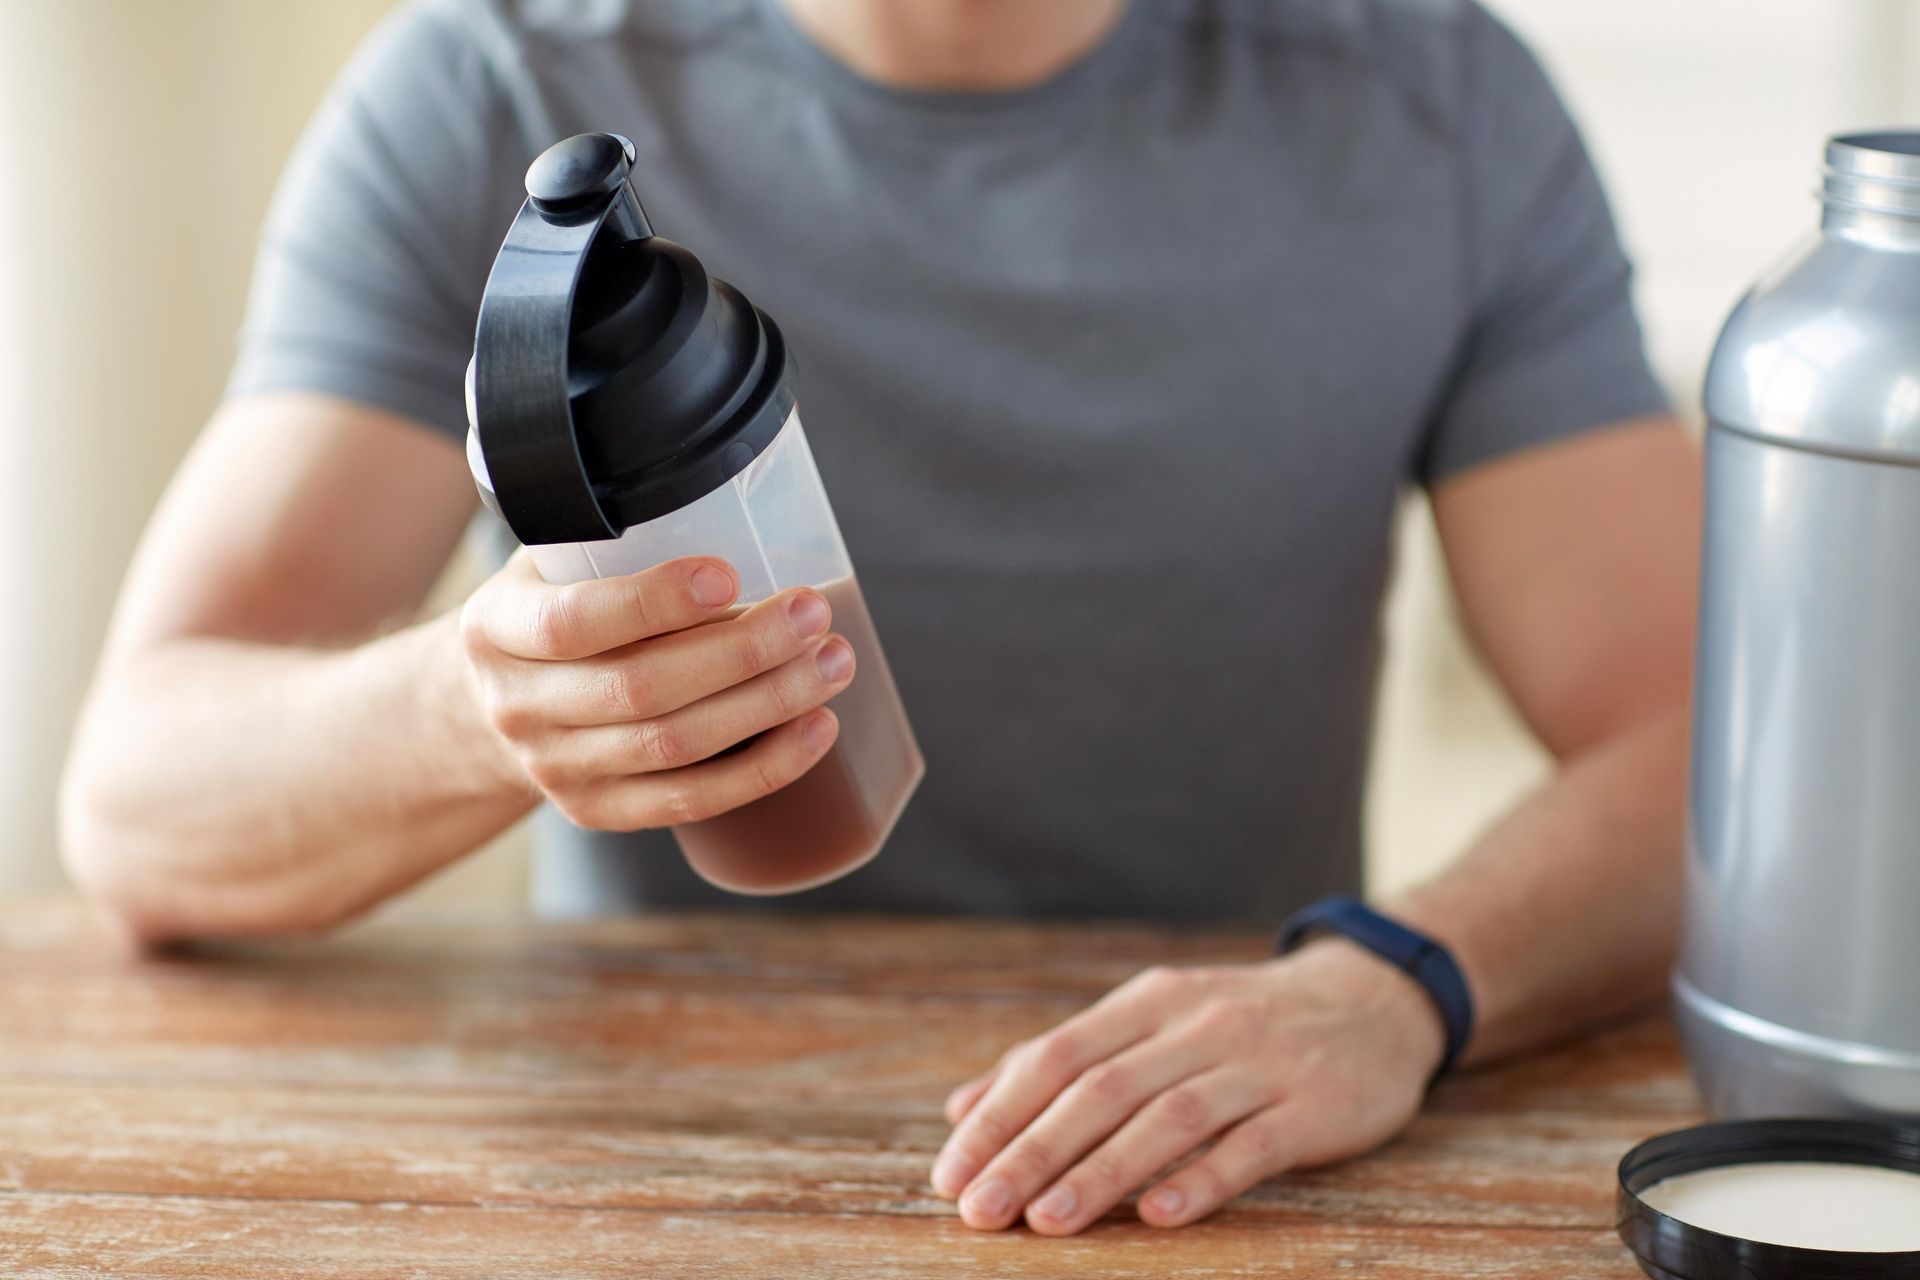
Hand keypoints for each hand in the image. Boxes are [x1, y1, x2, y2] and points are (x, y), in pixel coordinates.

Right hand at [458, 552, 854, 828]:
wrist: (486, 708)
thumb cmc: (549, 612)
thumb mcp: (547, 564)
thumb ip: (610, 539)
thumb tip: (735, 498)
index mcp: (497, 627)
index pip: (575, 621)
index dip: (654, 601)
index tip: (731, 574)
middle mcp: (518, 705)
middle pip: (640, 689)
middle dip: (742, 652)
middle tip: (813, 613)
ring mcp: (555, 768)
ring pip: (674, 747)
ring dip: (768, 705)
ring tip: (832, 664)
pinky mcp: (597, 811)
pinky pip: (690, 801)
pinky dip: (763, 768)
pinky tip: (815, 731)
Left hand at [929, 939, 1446, 1233]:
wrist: (1374, 1001)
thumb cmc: (1242, 1024)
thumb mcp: (1153, 1021)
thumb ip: (1064, 1062)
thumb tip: (963, 1108)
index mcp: (1149, 1002)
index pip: (1057, 1056)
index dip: (999, 1114)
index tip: (951, 1173)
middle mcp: (1197, 1025)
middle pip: (1100, 1089)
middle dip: (1031, 1152)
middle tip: (980, 1209)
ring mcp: (1258, 1064)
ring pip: (1167, 1117)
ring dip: (1101, 1172)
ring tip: (1046, 1223)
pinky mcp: (1313, 1106)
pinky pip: (1251, 1146)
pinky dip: (1203, 1180)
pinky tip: (1160, 1216)